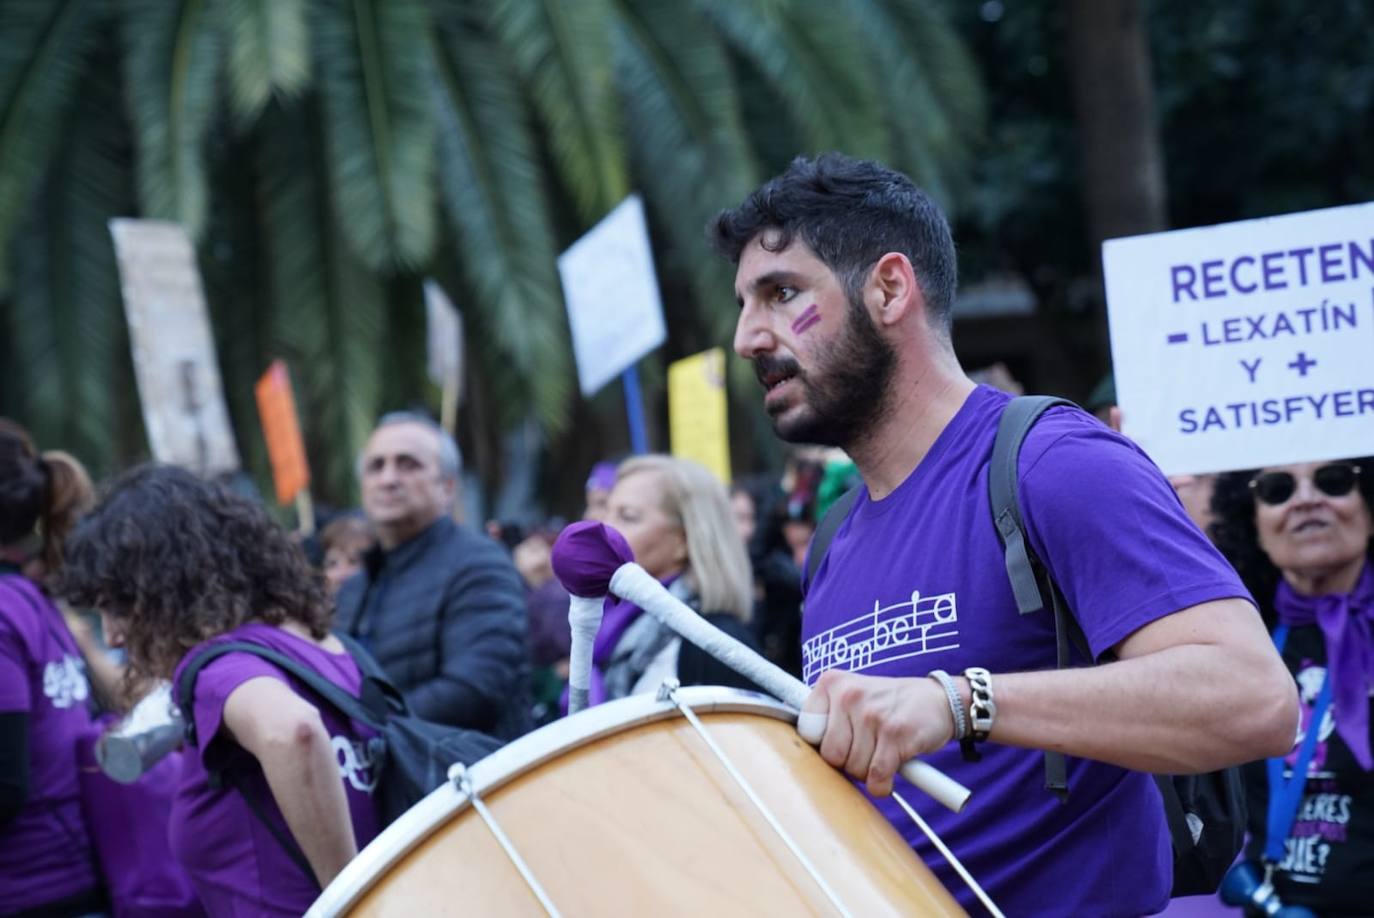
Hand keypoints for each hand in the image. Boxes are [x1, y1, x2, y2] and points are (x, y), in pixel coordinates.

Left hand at [802, 670, 954, 796]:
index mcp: (832, 683)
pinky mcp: (895, 735)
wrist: (939, 700)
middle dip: (848, 762)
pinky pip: (877, 777)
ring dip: (869, 772)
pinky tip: (892, 770)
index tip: (840, 743)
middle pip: (831, 755)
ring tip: (882, 753)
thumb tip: (804, 751)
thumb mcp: (853, 695)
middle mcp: (849, 695)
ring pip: (854, 769)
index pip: (807, 730)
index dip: (823, 745)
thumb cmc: (890, 703)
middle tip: (865, 752)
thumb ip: (828, 716)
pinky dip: (883, 784)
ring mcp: (872, 715)